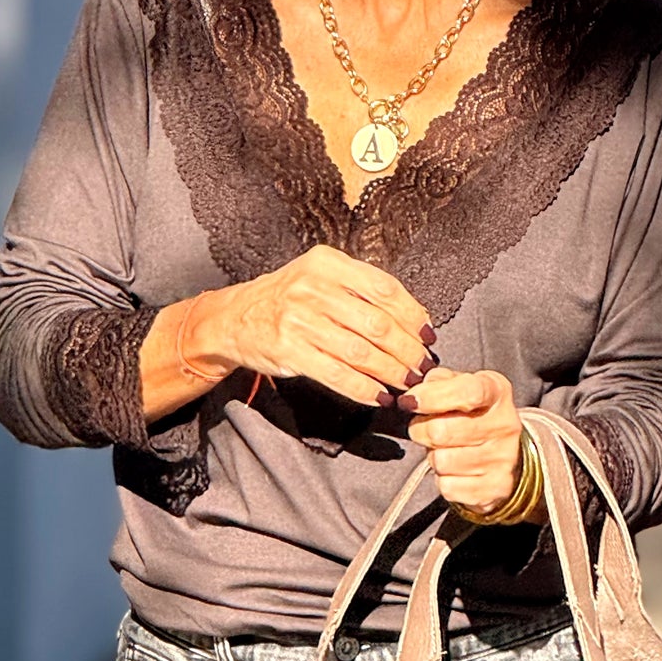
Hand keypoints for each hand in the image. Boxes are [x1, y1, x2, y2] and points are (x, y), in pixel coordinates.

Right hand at [187, 249, 432, 408]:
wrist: (234, 317)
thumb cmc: (287, 298)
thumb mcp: (320, 276)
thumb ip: (361, 289)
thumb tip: (413, 319)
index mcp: (327, 264)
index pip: (384, 288)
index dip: (412, 314)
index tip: (427, 334)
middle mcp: (312, 288)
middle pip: (377, 323)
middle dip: (407, 349)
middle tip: (422, 365)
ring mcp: (299, 321)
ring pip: (361, 352)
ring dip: (391, 372)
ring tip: (407, 382)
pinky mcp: (289, 352)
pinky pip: (337, 375)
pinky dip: (364, 389)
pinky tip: (379, 396)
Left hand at [407, 369, 523, 514]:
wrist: (509, 453)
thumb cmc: (475, 414)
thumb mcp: (461, 385)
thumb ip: (437, 382)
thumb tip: (414, 394)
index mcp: (496, 392)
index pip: (467, 392)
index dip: (433, 397)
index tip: (411, 401)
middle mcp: (504, 426)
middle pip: (441, 431)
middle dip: (422, 430)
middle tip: (427, 428)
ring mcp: (501, 460)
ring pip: (441, 461)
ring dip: (433, 456)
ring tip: (446, 448)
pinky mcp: (493, 489)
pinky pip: (447, 486)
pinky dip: (443, 479)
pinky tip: (455, 469)